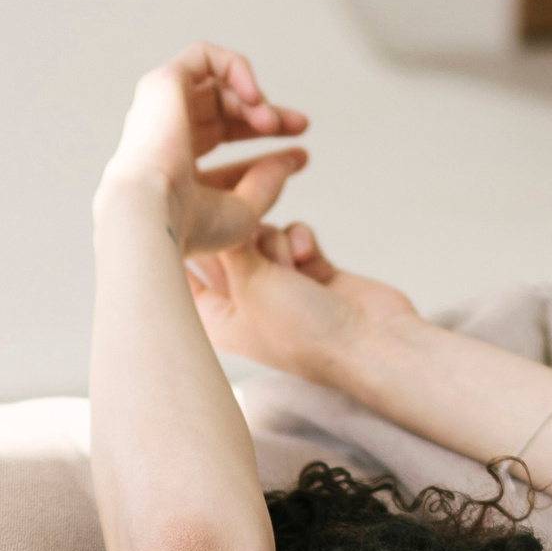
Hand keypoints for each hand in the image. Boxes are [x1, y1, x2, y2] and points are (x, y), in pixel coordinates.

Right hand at [97, 41, 308, 257]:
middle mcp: (162, 132)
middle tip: (300, 126)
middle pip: (224, 108)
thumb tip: (288, 163)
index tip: (301, 155)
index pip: (224, 139)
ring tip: (272, 123)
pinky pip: (203, 56)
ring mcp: (160, 107)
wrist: (153, 214)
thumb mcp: (242, 212)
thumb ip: (267, 185)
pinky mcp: (162, 84)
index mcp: (174, 165)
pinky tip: (254, 97)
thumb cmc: (189, 225)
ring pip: (216, 84)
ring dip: (254, 99)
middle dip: (267, 115)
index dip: (264, 141)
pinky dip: (235, 68)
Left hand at [184, 221, 417, 385]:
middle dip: (240, 236)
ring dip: (276, 240)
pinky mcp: (309, 271)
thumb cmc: (304, 330)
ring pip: (261, 233)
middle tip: (251, 238)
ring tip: (291, 265)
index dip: (185, 243)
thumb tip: (211, 209)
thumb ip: (228, 239)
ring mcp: (278, 286)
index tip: (186, 216)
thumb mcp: (249, 280)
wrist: (370, 341)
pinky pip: (292, 234)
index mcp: (215, 319)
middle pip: (224, 247)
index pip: (181, 273)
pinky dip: (301, 241)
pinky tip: (312, 258)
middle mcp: (242, 302)